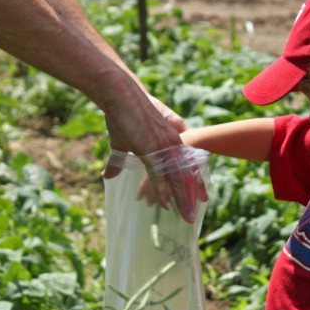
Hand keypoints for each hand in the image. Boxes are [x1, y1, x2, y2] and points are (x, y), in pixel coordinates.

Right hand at [99, 83, 205, 221]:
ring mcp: (163, 147)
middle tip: (201, 206)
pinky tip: (166, 204)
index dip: (195, 179)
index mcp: (171, 139)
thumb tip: (107, 175)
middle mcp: (172, 144)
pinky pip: (160, 175)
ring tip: (187, 216)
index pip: (187, 163)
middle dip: (194, 192)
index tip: (202, 194)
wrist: (121, 94)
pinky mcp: (150, 149)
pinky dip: (163, 191)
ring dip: (182, 199)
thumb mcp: (121, 142)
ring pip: (177, 178)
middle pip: (187, 173)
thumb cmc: (121, 114)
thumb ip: (118, 161)